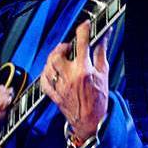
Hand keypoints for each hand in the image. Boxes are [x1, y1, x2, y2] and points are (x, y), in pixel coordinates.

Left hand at [40, 20, 110, 140]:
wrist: (91, 121)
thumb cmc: (99, 99)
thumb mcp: (104, 74)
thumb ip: (101, 52)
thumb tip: (103, 35)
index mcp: (84, 70)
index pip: (82, 42)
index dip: (84, 30)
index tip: (86, 25)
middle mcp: (69, 76)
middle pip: (58, 54)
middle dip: (63, 47)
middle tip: (70, 47)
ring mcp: (59, 85)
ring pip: (48, 64)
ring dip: (54, 58)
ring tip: (62, 58)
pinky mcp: (52, 93)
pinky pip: (43, 78)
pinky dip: (46, 72)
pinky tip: (53, 70)